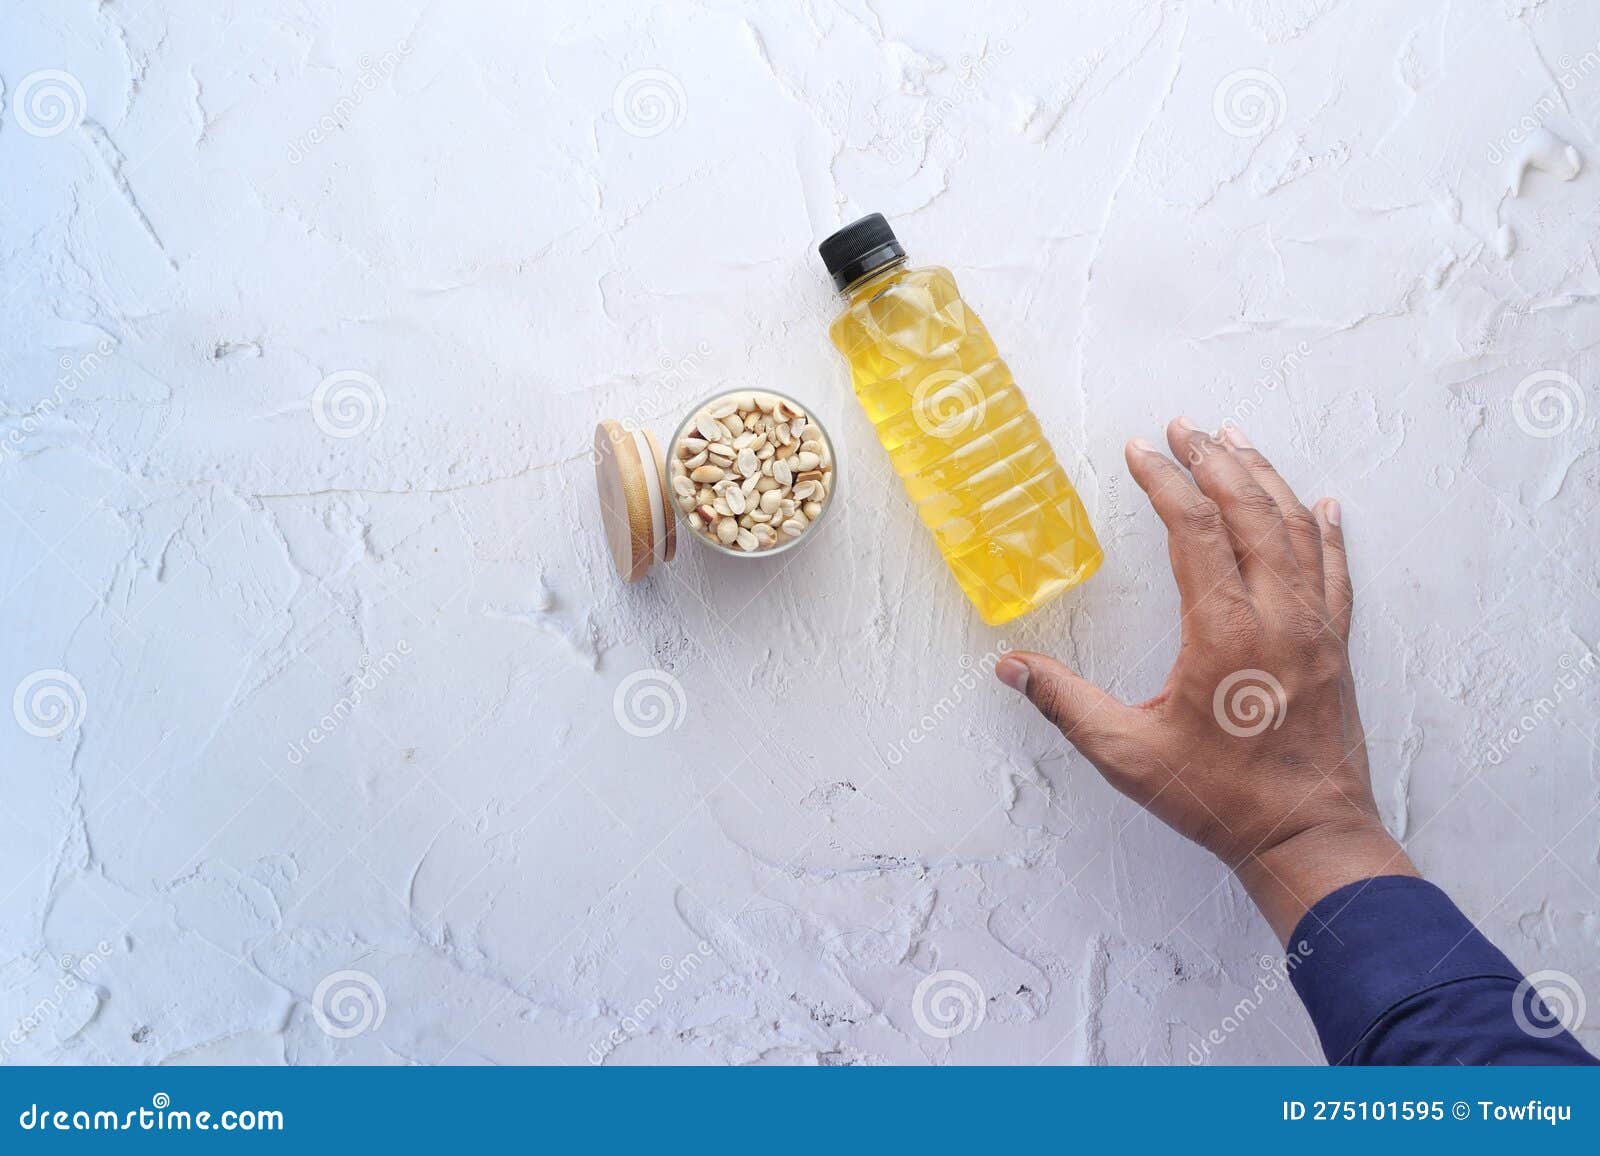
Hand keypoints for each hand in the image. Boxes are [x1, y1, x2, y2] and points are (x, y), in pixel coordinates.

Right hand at [995, 418, 1415, 941]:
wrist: (1307, 838)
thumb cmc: (1219, 798)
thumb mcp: (1127, 755)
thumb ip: (1065, 704)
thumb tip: (1010, 668)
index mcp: (1225, 632)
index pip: (1195, 530)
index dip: (1166, 482)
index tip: (1141, 450)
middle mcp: (1278, 617)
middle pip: (1250, 513)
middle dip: (1214, 461)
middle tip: (1183, 427)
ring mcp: (1315, 629)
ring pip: (1296, 530)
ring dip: (1265, 479)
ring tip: (1237, 442)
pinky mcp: (1336, 647)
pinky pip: (1337, 571)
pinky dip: (1327, 531)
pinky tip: (1323, 504)